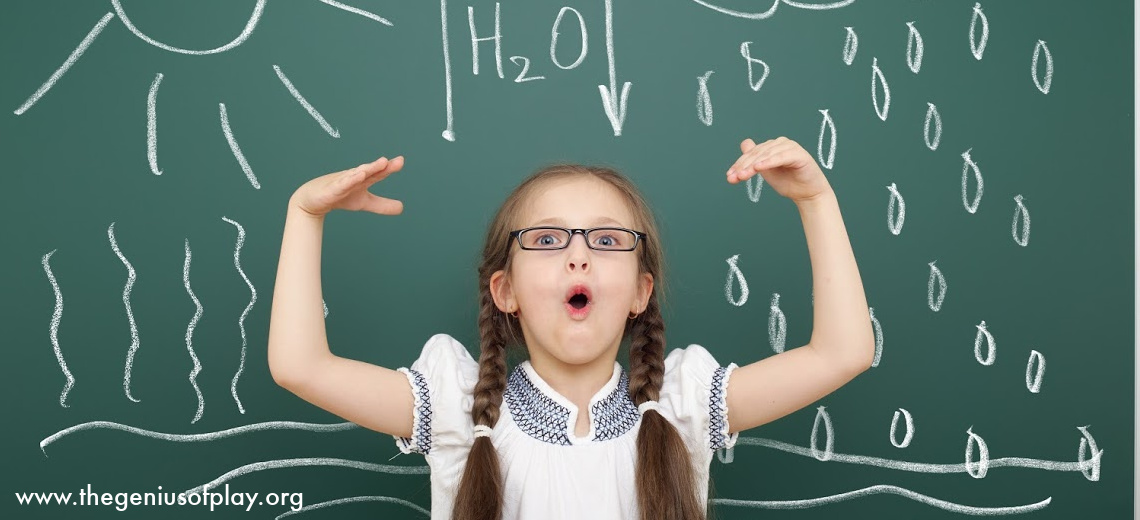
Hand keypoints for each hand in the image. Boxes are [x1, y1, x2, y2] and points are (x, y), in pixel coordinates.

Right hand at [291, 156, 405, 216]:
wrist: (314, 201)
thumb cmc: (341, 197)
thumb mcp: (364, 203)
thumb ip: (382, 205)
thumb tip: (402, 208)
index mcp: (364, 180)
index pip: (378, 174)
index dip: (389, 168)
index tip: (400, 161)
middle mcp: (355, 177)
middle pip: (370, 170)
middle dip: (382, 166)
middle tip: (398, 161)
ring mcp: (343, 181)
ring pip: (358, 173)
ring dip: (370, 168)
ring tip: (382, 163)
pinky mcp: (332, 189)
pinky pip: (343, 183)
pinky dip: (351, 179)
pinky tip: (359, 175)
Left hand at [726, 137, 832, 202]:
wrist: (807, 194)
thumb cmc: (788, 182)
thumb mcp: (767, 172)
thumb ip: (756, 160)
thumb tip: (744, 144)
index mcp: (772, 146)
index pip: (752, 153)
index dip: (739, 164)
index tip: (729, 176)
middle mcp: (780, 143)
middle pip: (757, 153)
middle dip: (743, 166)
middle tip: (734, 178)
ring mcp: (790, 147)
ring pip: (766, 155)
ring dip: (753, 165)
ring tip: (742, 176)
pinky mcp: (799, 154)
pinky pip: (780, 157)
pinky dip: (769, 162)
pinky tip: (758, 168)